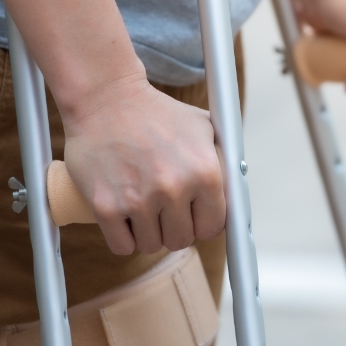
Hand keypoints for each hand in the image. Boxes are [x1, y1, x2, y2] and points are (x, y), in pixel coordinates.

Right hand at [61, 77, 224, 254]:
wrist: (106, 99)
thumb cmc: (156, 113)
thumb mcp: (204, 127)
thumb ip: (225, 161)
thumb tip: (239, 195)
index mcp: (205, 172)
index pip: (213, 227)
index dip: (202, 223)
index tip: (193, 217)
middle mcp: (174, 188)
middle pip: (181, 240)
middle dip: (174, 228)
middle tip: (164, 209)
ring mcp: (138, 199)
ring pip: (151, 245)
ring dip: (148, 233)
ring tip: (142, 207)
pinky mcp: (106, 206)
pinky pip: (121, 246)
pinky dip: (123, 237)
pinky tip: (124, 217)